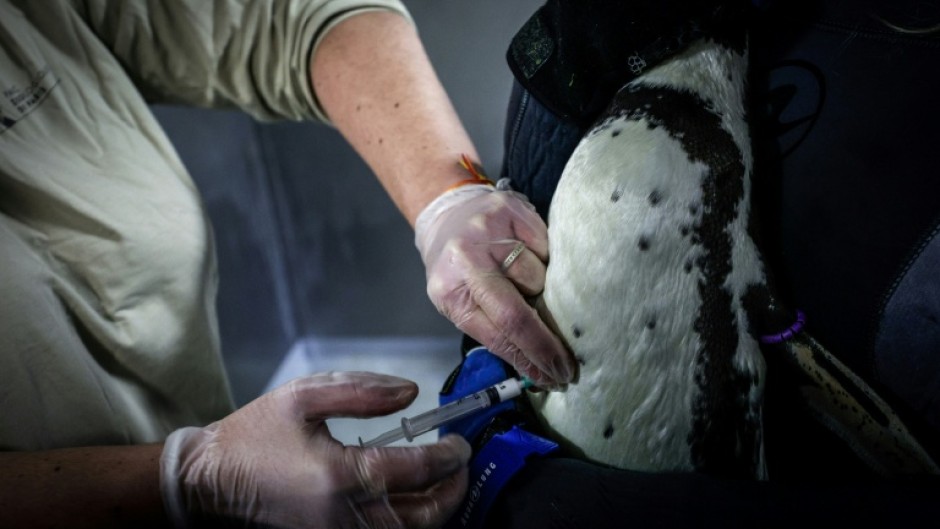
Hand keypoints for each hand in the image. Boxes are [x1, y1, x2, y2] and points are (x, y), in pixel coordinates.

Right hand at [161, 372, 470, 528]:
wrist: (211, 482)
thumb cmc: (254, 436)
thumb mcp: (303, 396)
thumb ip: (361, 391)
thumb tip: (411, 393)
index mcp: (339, 476)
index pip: (416, 471)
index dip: (448, 456)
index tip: (459, 441)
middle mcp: (344, 516)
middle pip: (424, 515)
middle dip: (453, 489)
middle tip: (462, 464)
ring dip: (436, 508)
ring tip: (445, 479)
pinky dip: (410, 520)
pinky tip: (414, 497)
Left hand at [415, 184, 575, 387]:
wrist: (447, 213)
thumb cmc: (457, 267)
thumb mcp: (460, 302)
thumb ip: (493, 329)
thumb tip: (537, 366)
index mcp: (451, 292)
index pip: (497, 336)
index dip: (529, 360)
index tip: (552, 378)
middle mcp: (467, 260)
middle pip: (517, 314)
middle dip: (546, 345)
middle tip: (567, 365)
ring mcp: (489, 233)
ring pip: (539, 278)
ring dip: (543, 290)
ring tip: (531, 284)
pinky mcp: (512, 212)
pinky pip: (547, 248)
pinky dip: (545, 260)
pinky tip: (532, 257)